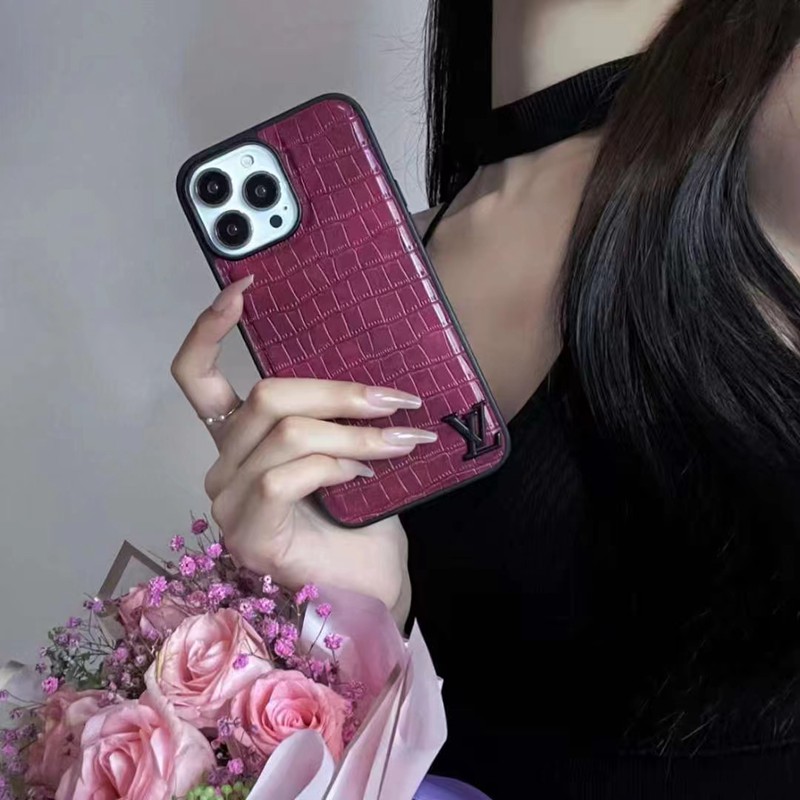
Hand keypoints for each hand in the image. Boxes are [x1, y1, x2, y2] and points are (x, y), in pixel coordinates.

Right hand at [170, 276, 431, 614]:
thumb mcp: (347, 450)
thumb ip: (332, 414)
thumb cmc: (360, 521)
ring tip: (402, 439)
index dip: (210, 330)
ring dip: (354, 431)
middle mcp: (223, 467)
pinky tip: (366, 477)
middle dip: (337, 392)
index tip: (244, 288)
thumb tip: (366, 367)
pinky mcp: (250, 531)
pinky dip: (337, 465)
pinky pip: (289, 474)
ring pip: (285, 432)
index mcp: (239, 442)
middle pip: (263, 397)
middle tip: (394, 399)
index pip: (197, 378)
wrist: (372, 589)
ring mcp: (230, 502)